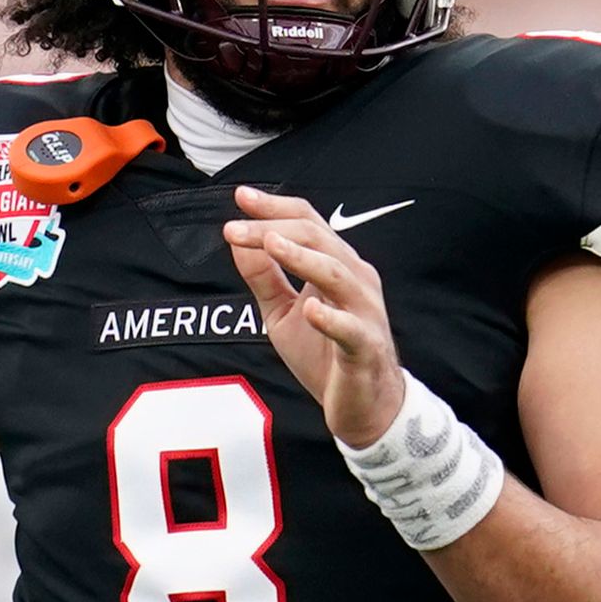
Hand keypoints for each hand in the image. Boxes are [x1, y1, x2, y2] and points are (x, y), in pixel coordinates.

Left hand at [224, 186, 404, 447]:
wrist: (364, 406)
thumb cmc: (325, 354)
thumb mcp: (282, 313)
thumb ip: (263, 277)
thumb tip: (237, 240)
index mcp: (337, 265)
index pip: (308, 222)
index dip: (275, 207)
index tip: (240, 196)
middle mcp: (355, 279)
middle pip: (318, 239)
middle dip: (273, 229)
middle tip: (234, 227)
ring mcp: (364, 312)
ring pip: (336, 273)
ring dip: (302, 257)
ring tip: (270, 244)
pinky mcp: (365, 347)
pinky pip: (350, 329)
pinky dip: (331, 318)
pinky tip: (310, 310)